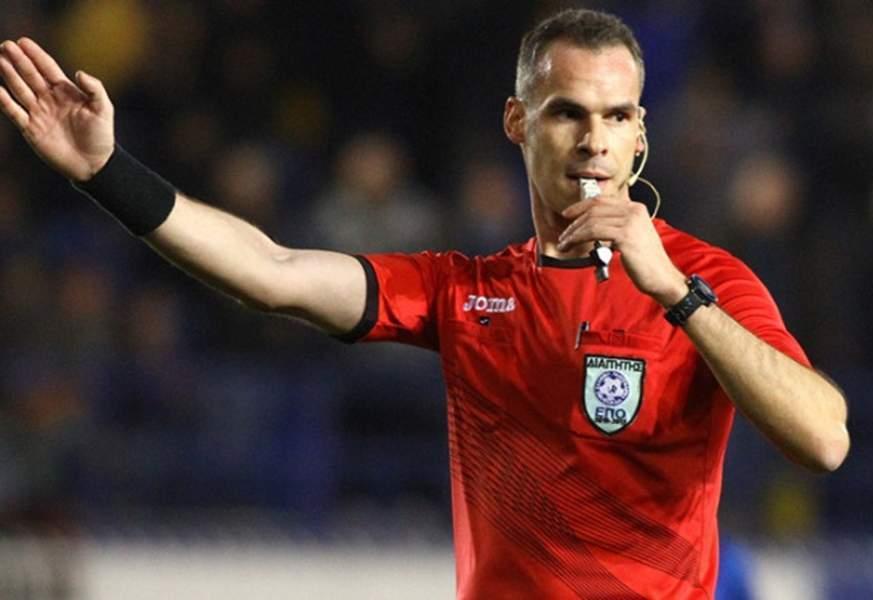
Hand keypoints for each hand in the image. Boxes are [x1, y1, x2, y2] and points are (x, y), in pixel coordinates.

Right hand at [0, 38, 113, 181]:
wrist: (94, 165)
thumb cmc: (101, 137)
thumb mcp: (103, 109)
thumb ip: (94, 89)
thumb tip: (78, 73)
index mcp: (66, 92)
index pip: (48, 69)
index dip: (36, 55)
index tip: (23, 42)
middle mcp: (50, 100)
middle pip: (31, 76)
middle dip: (18, 60)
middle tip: (5, 46)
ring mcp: (39, 113)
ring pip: (20, 89)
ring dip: (9, 75)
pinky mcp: (30, 129)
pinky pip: (14, 112)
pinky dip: (4, 101)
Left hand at [557, 196, 686, 305]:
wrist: (662, 278)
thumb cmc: (646, 263)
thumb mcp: (632, 237)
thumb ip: (616, 227)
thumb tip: (592, 225)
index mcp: (636, 209)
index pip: (603, 201)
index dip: (581, 206)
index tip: (568, 214)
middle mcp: (634, 211)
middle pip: (594, 209)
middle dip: (575, 222)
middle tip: (564, 235)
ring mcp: (630, 222)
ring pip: (591, 221)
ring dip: (573, 233)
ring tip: (564, 243)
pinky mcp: (625, 235)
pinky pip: (593, 232)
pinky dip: (578, 238)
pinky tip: (572, 245)